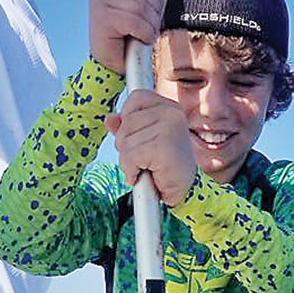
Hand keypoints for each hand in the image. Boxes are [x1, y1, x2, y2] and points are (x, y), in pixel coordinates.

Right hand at [88, 0, 166, 75]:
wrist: (111, 66)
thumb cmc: (127, 36)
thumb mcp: (145, 10)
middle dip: (153, 6)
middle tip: (153, 23)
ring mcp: (99, 2)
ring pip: (139, 4)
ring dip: (151, 23)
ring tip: (148, 33)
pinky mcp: (103, 20)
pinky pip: (134, 21)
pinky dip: (144, 32)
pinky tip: (142, 39)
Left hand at [106, 90, 196, 206]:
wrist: (184, 194)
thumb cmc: (167, 169)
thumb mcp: (144, 142)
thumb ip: (127, 128)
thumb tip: (109, 120)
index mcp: (170, 107)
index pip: (136, 98)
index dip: (128, 120)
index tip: (139, 140)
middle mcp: (171, 113)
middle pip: (126, 122)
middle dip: (126, 146)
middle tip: (143, 161)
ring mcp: (168, 127)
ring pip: (125, 141)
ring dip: (128, 162)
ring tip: (145, 169)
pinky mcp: (162, 146)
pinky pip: (130, 157)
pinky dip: (131, 171)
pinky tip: (143, 177)